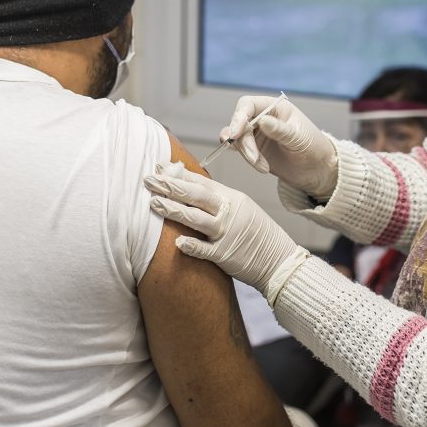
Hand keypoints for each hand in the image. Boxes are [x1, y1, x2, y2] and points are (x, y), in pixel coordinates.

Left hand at [145, 163, 309, 303]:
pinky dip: (192, 246)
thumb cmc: (255, 232)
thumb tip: (188, 184)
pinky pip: (206, 250)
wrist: (278, 259)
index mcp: (231, 197)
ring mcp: (227, 233)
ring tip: (153, 204)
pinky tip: (177, 243)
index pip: (201, 182)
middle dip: (170, 187)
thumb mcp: (240, 207)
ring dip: (173, 210)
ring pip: (196, 219)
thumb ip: (216, 198)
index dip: (178, 174)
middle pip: (196, 196)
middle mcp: (229, 212)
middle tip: (148, 180)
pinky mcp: (226, 255)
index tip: (158, 167)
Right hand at [223, 96, 338, 198]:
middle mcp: (263, 117)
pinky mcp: (253, 148)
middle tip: (254, 158)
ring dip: (246, 154)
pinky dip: (244, 157)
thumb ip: (279, 129)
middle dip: (244, 142)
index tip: (236, 134)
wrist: (316, 169)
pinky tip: (256, 164)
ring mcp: (257, 133)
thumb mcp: (298, 138)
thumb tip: (262, 120)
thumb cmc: (313, 147)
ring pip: (237, 138)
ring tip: (264, 167)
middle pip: (239, 123)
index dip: (238, 117)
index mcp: (275, 107)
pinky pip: (239, 149)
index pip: (248, 104)